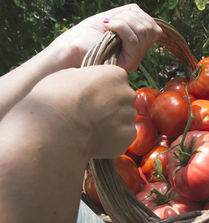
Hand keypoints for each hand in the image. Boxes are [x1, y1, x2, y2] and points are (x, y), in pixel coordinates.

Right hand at [16, 65, 137, 157]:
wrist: (56, 132)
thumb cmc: (56, 102)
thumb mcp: (67, 76)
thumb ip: (86, 77)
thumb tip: (87, 82)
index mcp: (115, 74)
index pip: (117, 79)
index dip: (103, 88)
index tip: (91, 96)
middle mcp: (127, 94)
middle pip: (123, 99)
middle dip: (111, 105)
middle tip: (91, 113)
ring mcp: (128, 116)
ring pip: (124, 118)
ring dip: (113, 122)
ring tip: (91, 127)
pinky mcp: (127, 136)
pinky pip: (123, 135)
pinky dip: (114, 138)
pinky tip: (96, 138)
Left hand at [48, 4, 161, 71]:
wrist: (70, 49)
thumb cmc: (85, 34)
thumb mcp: (111, 18)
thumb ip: (128, 14)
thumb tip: (140, 12)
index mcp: (136, 44)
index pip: (154, 28)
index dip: (139, 16)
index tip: (117, 17)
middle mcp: (137, 54)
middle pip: (150, 29)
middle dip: (130, 17)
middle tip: (110, 21)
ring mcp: (133, 60)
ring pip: (143, 32)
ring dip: (124, 21)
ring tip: (108, 25)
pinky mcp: (126, 64)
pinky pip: (134, 41)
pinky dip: (121, 27)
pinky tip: (107, 27)